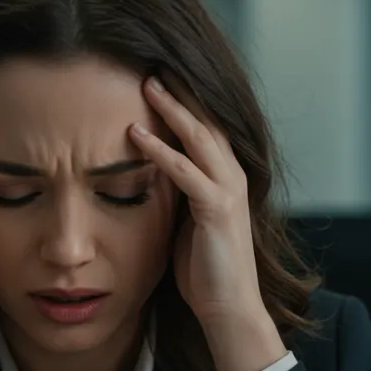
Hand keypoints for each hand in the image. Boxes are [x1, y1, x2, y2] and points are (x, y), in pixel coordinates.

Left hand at [129, 74, 285, 370]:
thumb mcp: (186, 220)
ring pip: (200, 137)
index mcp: (226, 176)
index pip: (206, 127)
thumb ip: (177, 191)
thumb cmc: (204, 268)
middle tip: (152, 63)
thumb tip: (151, 170)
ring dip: (172, 109)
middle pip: (207, 120)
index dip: (184, 100)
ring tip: (146, 83)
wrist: (228, 306)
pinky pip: (186, 172)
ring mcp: (228, 191)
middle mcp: (233, 176)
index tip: (158, 75)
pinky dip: (160, 151)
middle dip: (181, 91)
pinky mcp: (217, 210)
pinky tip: (136, 135)